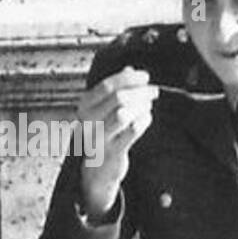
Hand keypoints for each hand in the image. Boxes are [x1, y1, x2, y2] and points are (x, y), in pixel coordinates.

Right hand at [76, 67, 159, 220]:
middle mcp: (87, 121)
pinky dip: (144, 120)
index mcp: (84, 106)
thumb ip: (115, 89)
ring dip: (141, 106)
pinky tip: (146, 119)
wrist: (97, 169)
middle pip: (118, 98)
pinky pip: (133, 130)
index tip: (145, 76)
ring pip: (125, 113)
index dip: (129, 78)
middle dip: (140, 91)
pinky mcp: (113, 151)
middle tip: (153, 91)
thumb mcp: (103, 109)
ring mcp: (99, 137)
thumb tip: (131, 69)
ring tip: (147, 106)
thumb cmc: (103, 133)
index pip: (106, 86)